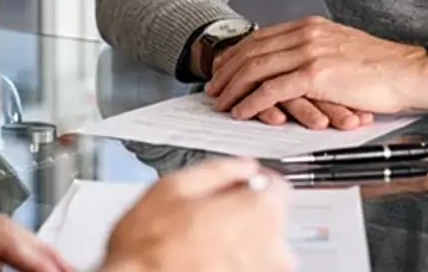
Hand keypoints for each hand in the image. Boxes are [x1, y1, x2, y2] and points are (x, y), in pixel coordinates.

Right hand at [100, 159, 293, 271]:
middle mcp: (273, 248)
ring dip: (235, 242)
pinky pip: (245, 267)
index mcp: (259, 212)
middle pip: (267, 219)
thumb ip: (218, 170)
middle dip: (242, 214)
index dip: (250, 182)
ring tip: (199, 244)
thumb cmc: (150, 248)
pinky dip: (229, 263)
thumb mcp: (173, 187)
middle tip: (206, 217)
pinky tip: (202, 261)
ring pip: (257, 248)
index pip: (277, 185)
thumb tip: (240, 166)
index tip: (236, 185)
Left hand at [200, 32, 372, 130]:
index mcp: (309, 25)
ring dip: (233, 88)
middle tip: (212, 89)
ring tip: (221, 102)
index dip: (236, 54)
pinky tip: (243, 111)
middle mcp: (305, 33)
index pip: (260, 38)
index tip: (223, 68)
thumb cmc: (381, 67)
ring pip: (256, 69)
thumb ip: (314, 51)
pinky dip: (252, 101)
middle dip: (227, 71)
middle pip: (251, 51)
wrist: (409, 71)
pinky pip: (273, 89)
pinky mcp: (316, 75)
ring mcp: (309, 52)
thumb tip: (292, 64)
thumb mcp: (340, 48)